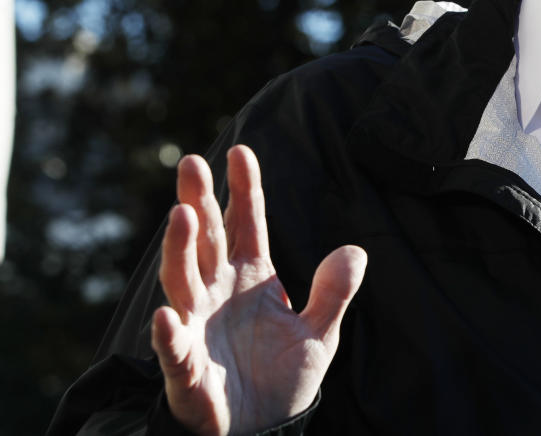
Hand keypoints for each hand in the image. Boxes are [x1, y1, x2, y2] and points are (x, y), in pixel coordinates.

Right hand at [150, 145, 366, 435]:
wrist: (261, 432)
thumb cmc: (282, 379)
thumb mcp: (319, 333)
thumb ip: (334, 291)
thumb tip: (355, 250)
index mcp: (251, 278)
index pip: (246, 224)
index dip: (244, 188)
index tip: (240, 150)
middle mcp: (218, 293)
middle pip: (207, 239)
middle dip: (199, 201)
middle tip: (192, 163)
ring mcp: (197, 327)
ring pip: (184, 281)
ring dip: (181, 250)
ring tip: (183, 215)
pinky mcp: (186, 369)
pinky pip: (175, 350)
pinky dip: (170, 335)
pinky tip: (167, 317)